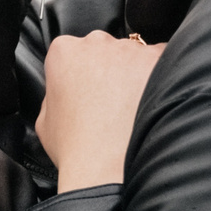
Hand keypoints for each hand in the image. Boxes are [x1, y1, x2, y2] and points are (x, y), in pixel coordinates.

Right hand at [38, 32, 164, 191]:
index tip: (91, 92)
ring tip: (136, 109)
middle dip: (112, 71)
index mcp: (64, 52)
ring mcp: (131, 50)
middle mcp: (97, 43)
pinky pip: (164, 62)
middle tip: (116, 103)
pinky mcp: (159, 60)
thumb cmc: (75, 149)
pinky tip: (154, 105)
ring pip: (137, 55)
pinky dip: (162, 79)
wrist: (107, 167)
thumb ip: (54, 95)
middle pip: (107, 50)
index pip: (75, 52)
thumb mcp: (45, 122)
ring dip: (137, 75)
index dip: (84, 74)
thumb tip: (69, 92)